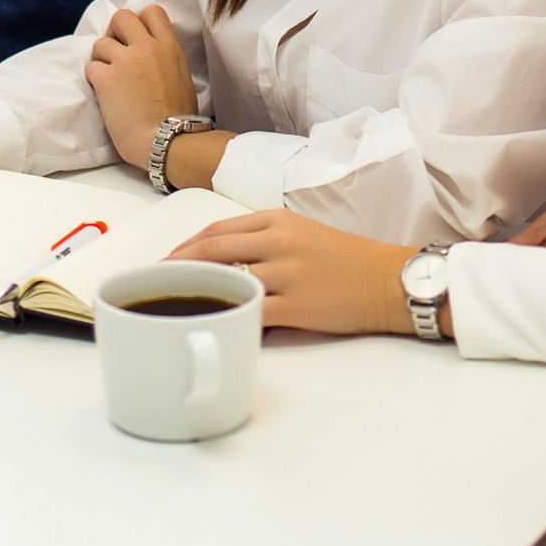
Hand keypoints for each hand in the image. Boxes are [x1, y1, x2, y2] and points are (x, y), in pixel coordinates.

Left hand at [84, 5, 199, 167]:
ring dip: (101, 59)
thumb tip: (152, 58)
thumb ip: (166, 60)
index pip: (152, 11)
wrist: (168, 141)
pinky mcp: (107, 79)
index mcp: (170, 48)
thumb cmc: (178, 120)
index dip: (139, 22)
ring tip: (109, 79)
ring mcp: (126, 61)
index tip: (136, 40)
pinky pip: (90, 67)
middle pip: (121, 16)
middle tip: (116, 52)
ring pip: (100, 43)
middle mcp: (148, 48)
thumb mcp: (182, 78)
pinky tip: (104, 94)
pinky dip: (94, 79)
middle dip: (114, 32)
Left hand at [168, 211, 417, 334]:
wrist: (389, 280)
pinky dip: (229, 319)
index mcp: (277, 219)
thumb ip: (264, 240)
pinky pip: (252, 312)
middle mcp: (279, 241)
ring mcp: (287, 273)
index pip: (217, 229)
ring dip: (196, 293)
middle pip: (212, 250)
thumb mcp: (303, 233)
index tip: (165, 262)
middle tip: (155, 284)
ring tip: (176, 306)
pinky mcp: (297, 305)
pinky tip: (215, 326)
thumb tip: (223, 261)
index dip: (184, 246)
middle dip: (176, 268)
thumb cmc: (348, 260)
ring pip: (226, 280)